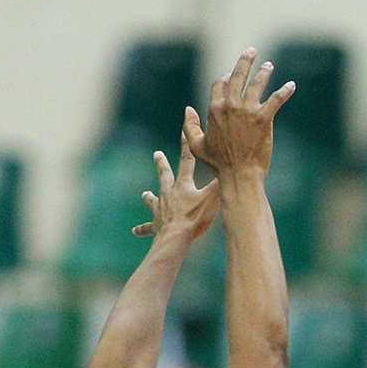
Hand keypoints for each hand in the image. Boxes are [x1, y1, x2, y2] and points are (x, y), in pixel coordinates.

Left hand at [132, 128, 218, 243]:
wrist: (176, 237)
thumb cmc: (194, 218)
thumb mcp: (213, 198)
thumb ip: (221, 184)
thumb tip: (232, 169)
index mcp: (182, 186)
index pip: (186, 161)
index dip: (186, 145)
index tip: (184, 130)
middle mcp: (169, 194)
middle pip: (164, 175)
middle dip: (161, 164)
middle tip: (156, 153)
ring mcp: (161, 209)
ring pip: (153, 200)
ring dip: (149, 197)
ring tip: (144, 193)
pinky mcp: (156, 225)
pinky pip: (147, 227)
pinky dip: (141, 229)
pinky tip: (134, 231)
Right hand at [184, 48, 294, 177]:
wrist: (239, 175)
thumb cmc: (218, 165)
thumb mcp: (197, 146)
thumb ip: (190, 126)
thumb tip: (188, 109)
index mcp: (214, 109)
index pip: (220, 85)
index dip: (224, 78)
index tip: (229, 75)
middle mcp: (231, 106)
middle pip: (237, 76)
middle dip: (245, 61)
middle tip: (251, 51)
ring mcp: (248, 111)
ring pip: (257, 84)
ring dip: (264, 72)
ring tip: (269, 65)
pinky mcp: (264, 118)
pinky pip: (276, 99)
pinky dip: (284, 91)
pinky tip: (291, 86)